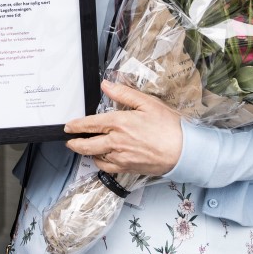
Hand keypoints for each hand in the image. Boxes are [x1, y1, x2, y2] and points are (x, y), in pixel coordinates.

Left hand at [63, 79, 183, 177]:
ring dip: (86, 152)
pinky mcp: (127, 168)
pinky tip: (101, 158)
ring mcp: (121, 157)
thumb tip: (106, 85)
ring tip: (83, 148)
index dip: (76, 125)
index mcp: (119, 123)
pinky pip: (107, 167)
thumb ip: (124, 94)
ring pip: (95, 157)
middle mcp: (116, 142)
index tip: (69, 126)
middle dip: (75, 142)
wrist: (183, 151)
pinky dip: (100, 162)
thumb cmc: (169, 127)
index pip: (90, 124)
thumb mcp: (148, 103)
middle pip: (86, 145)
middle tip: (69, 140)